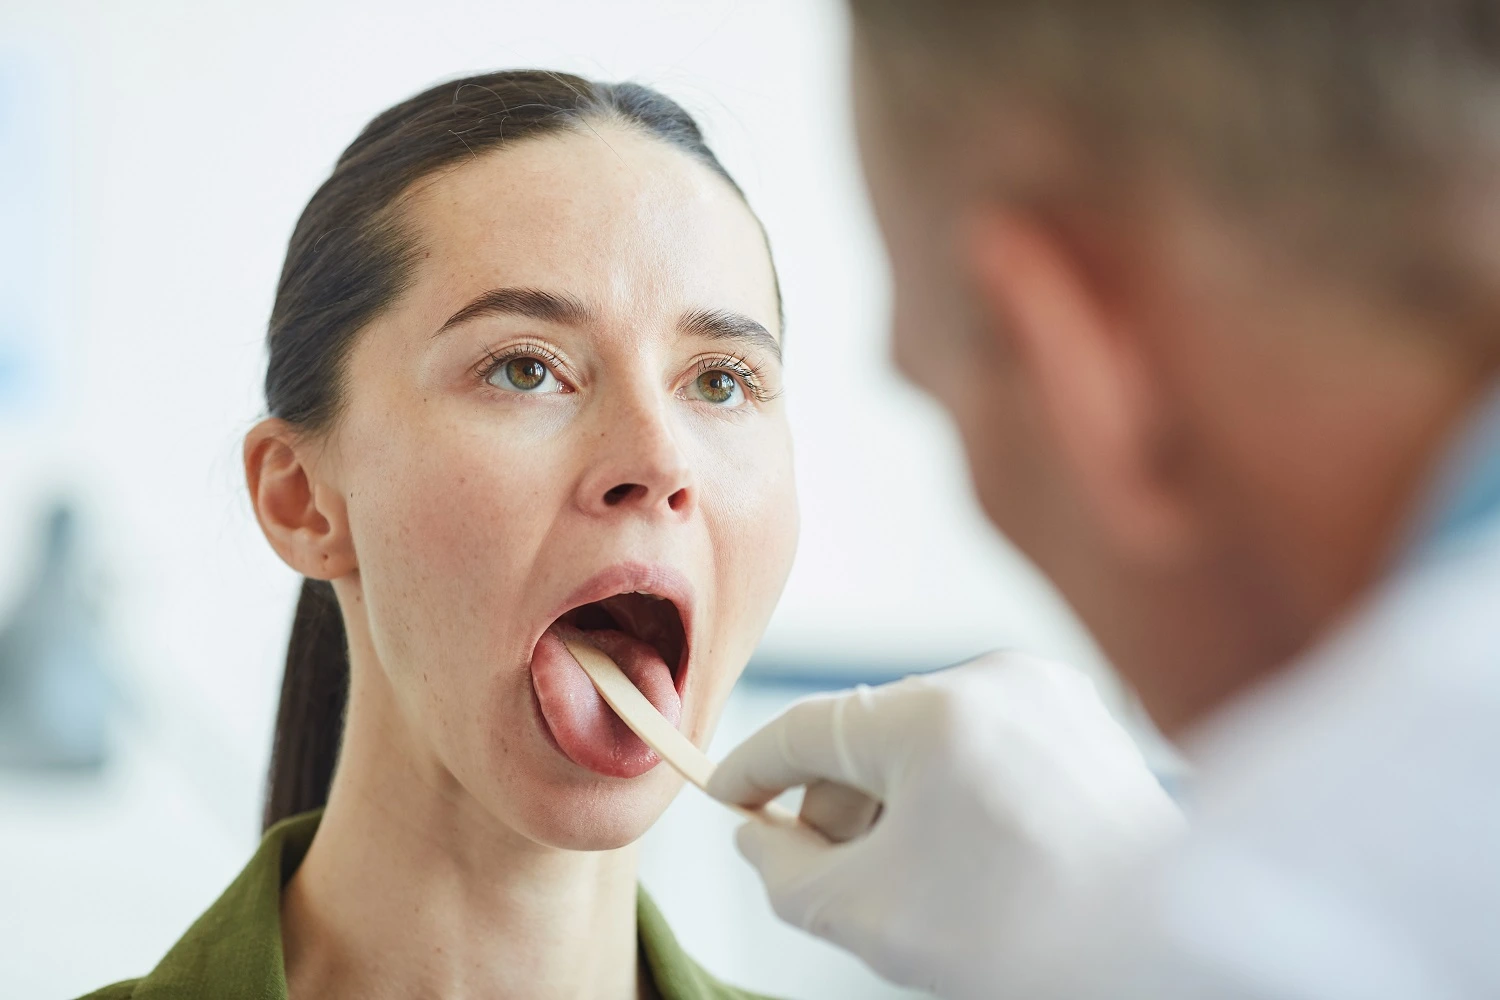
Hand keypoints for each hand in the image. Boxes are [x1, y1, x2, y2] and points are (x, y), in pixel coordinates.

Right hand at [707, 652, 1184, 998]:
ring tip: (929, 877)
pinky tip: (977, 853)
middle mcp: (992, 678)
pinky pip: (986, 739)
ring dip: (902, 799)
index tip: (727, 799)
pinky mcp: (1084, 715)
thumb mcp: (869, 913)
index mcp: (933, 713)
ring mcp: (1046, 691)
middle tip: (846, 880)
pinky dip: (960, 788)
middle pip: (870, 735)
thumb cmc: (1026, 939)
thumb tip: (759, 835)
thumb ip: (784, 870)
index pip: (808, 730)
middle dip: (843, 806)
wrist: (1169, 954)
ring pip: (929, 736)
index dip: (754, 769)